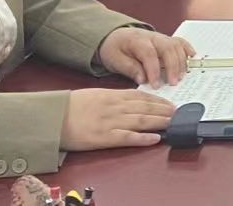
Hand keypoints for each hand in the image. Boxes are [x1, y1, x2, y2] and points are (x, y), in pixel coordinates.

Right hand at [59, 88, 176, 151]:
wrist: (53, 117)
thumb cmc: (71, 106)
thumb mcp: (95, 94)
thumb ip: (113, 97)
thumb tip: (131, 99)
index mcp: (112, 95)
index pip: (141, 96)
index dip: (158, 100)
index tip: (170, 102)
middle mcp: (115, 107)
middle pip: (145, 108)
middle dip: (164, 110)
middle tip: (179, 112)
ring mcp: (110, 122)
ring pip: (141, 121)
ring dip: (160, 122)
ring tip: (173, 122)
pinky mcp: (104, 138)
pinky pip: (128, 138)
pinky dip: (143, 138)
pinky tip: (155, 138)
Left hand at [97, 26, 194, 85]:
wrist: (114, 36)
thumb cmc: (114, 49)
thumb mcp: (114, 60)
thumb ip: (129, 68)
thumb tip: (143, 79)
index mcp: (137, 40)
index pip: (149, 54)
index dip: (154, 70)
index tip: (156, 85)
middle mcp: (152, 37)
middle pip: (167, 48)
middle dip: (172, 66)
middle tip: (173, 83)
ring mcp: (160, 37)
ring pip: (176, 45)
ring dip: (181, 61)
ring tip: (180, 77)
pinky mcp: (166, 40)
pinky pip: (179, 41)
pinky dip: (187, 49)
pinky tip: (192, 57)